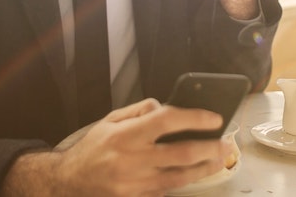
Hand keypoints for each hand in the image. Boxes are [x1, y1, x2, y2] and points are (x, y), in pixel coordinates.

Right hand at [0, 98, 233, 196]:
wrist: (70, 181)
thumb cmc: (93, 148)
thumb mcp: (110, 120)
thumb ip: (139, 110)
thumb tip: (165, 107)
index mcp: (126, 135)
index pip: (167, 121)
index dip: (194, 117)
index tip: (213, 117)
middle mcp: (132, 160)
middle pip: (180, 153)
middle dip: (209, 147)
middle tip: (226, 141)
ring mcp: (136, 184)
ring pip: (180, 177)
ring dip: (205, 168)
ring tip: (220, 158)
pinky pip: (168, 189)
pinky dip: (184, 180)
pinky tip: (196, 172)